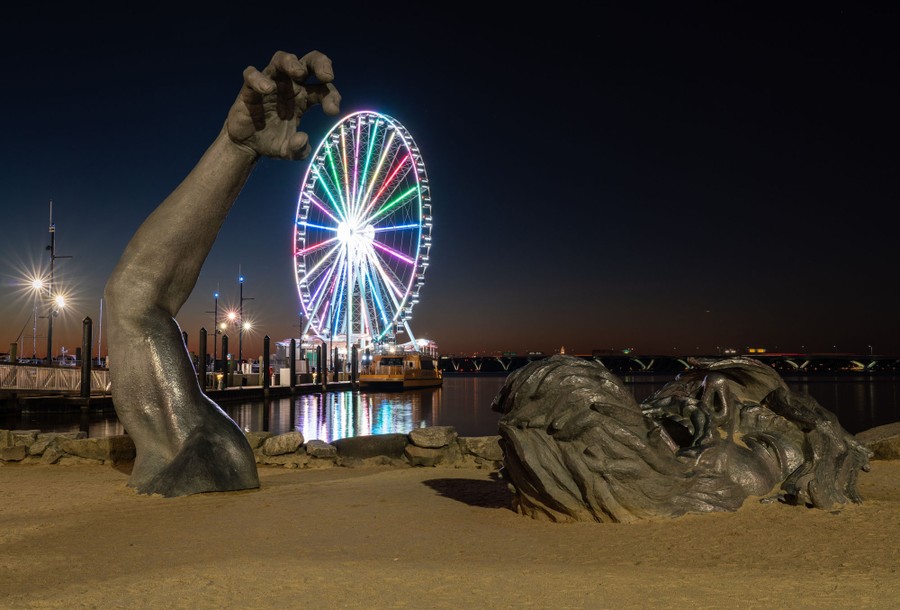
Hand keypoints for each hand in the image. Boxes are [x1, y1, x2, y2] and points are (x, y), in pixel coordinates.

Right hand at [225, 50, 340, 159]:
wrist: (247, 146)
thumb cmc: (272, 142)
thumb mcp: (289, 152)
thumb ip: (299, 150)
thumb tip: (302, 139)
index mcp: (305, 98)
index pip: (324, 89)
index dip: (332, 96)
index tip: (332, 111)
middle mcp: (290, 86)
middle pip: (308, 62)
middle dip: (320, 63)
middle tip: (328, 76)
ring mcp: (270, 84)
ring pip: (281, 59)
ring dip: (291, 62)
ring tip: (298, 73)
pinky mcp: (249, 88)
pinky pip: (252, 74)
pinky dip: (259, 78)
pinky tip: (267, 89)